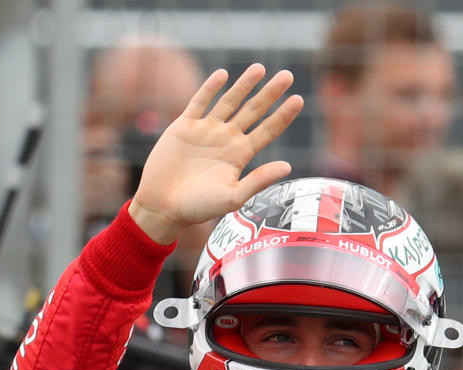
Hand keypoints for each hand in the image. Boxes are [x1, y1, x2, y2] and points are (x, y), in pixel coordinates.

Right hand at [129, 65, 302, 243]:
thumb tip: (288, 166)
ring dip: (244, 85)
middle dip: (270, 94)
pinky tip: (223, 75)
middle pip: (253, 111)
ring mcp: (206, 130)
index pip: (267, 131)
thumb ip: (258, 180)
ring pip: (230, 101)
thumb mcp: (233, 197)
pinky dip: (210, 88)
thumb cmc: (198, 208)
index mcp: (239, 156)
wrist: (163, 206)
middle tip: (288, 76)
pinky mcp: (184, 126)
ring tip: (260, 68)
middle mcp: (226, 140)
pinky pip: (199, 101)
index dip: (282, 116)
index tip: (299, 100)